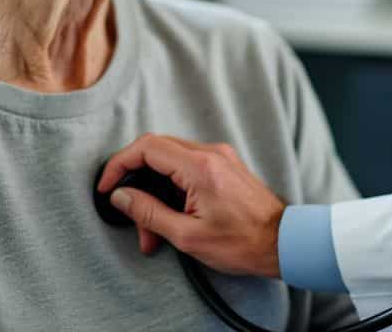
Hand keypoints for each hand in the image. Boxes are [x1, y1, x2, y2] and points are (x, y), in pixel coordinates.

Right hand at [96, 134, 285, 278]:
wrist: (284, 243)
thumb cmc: (242, 243)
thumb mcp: (188, 235)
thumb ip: (149, 212)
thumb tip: (121, 196)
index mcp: (200, 167)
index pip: (147, 147)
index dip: (120, 164)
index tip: (108, 186)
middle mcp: (210, 153)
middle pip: (156, 151)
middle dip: (137, 184)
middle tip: (133, 219)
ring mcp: (220, 156)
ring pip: (170, 162)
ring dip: (155, 192)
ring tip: (154, 232)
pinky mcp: (224, 165)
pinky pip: (187, 167)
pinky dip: (172, 190)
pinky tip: (171, 218)